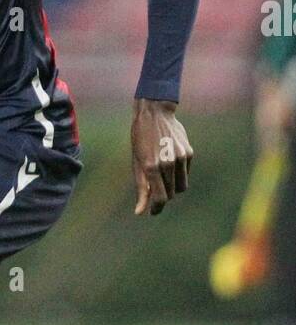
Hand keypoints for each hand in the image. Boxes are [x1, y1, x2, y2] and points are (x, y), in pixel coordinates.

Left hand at [131, 98, 192, 215]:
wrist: (155, 113)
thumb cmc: (140, 139)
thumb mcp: (136, 162)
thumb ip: (141, 188)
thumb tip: (140, 212)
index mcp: (151, 166)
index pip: (160, 198)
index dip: (157, 208)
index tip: (153, 212)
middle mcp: (167, 163)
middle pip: (170, 194)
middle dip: (162, 196)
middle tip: (154, 190)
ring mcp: (180, 157)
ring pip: (181, 187)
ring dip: (172, 187)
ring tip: (162, 176)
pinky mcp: (188, 153)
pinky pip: (185, 174)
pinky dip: (178, 174)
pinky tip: (169, 162)